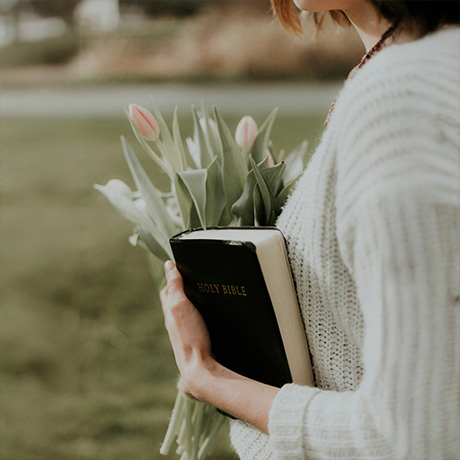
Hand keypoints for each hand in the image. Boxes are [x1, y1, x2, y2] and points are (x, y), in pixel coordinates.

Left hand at [160, 260, 213, 397]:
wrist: (200, 368)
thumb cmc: (190, 337)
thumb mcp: (181, 305)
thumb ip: (175, 286)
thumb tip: (169, 266)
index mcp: (170, 311)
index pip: (167, 289)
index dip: (172, 277)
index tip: (178, 265)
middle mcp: (175, 322)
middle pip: (174, 300)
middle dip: (179, 288)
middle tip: (187, 276)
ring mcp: (185, 332)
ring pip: (184, 312)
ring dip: (189, 301)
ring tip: (198, 292)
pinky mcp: (196, 339)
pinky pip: (193, 322)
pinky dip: (197, 314)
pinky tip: (207, 315)